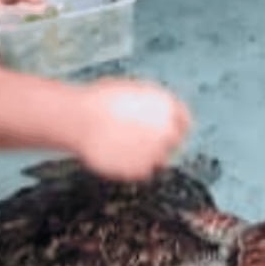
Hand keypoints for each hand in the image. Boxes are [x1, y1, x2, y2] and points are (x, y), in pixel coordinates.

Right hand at [72, 77, 192, 181]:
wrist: (80, 119)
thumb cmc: (99, 100)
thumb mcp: (132, 93)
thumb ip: (150, 106)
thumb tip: (155, 117)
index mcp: (167, 107)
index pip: (184, 122)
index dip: (175, 127)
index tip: (165, 131)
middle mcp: (167, 130)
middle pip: (175, 143)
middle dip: (161, 143)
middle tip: (141, 142)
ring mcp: (156, 151)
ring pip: (159, 160)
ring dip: (146, 157)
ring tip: (122, 148)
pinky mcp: (140, 170)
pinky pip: (142, 172)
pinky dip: (132, 168)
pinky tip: (115, 158)